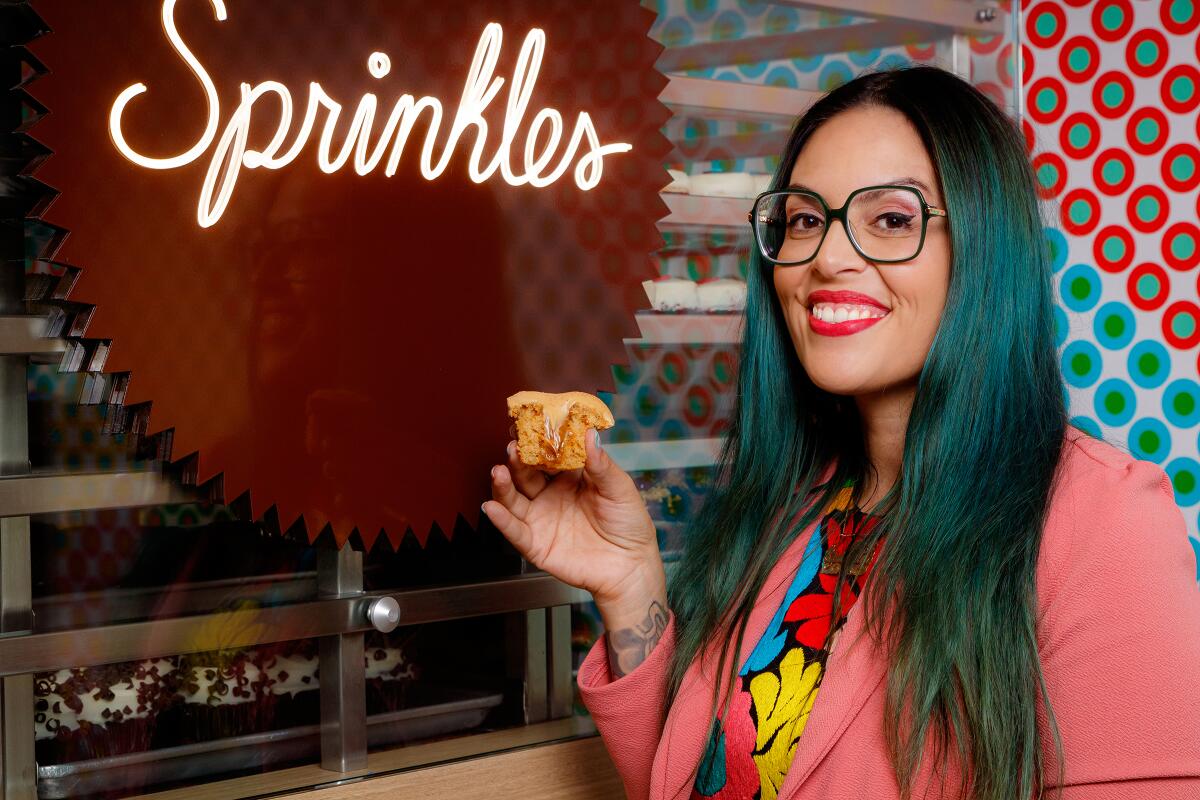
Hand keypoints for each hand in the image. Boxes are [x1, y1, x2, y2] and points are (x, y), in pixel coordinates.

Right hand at [482, 430, 663, 611]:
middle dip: (517, 460)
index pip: (547, 456)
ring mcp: (541, 519)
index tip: (529, 426)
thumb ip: (601, 464)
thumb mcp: (619, 489)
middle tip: (514, 446)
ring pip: (513, 499)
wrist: (631, 566)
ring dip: (503, 485)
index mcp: (570, 478)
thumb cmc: (629, 524)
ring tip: (499, 471)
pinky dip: (501, 520)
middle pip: (525, 474)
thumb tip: (590, 433)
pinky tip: (492, 507)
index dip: (538, 443)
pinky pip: (515, 531)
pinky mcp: (536, 545)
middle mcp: (550, 496)